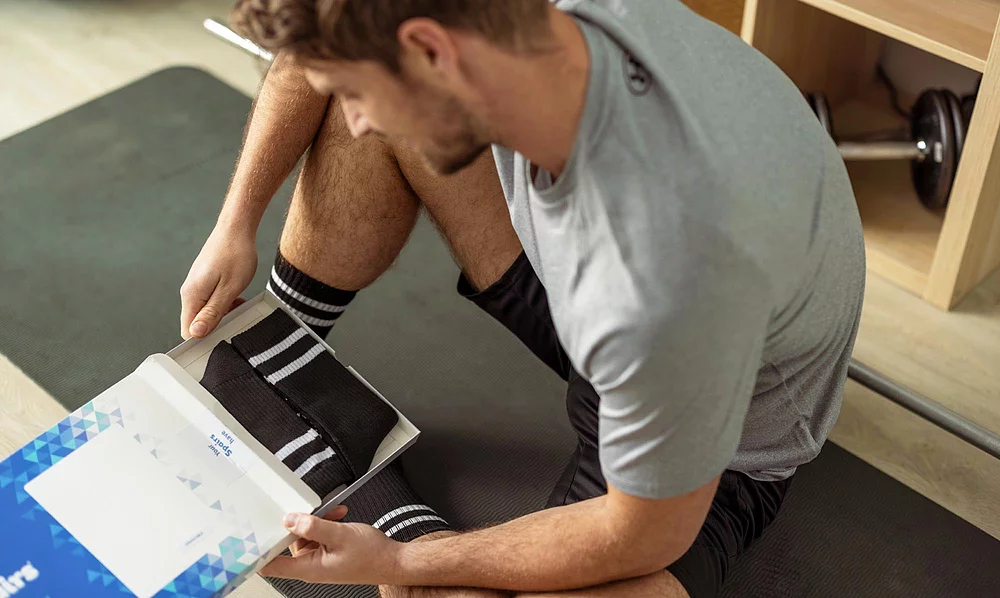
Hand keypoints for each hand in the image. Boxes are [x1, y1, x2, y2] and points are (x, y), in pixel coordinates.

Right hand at [179, 224, 257, 338]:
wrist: (236, 229)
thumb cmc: (235, 254)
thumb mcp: (229, 289)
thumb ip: (212, 312)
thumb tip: (195, 333)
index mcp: (192, 295)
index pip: (188, 331)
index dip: (204, 337)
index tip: (223, 333)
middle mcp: (190, 291)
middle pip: (197, 322)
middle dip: (216, 325)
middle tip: (235, 314)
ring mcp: (197, 286)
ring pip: (206, 312)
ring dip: (223, 313)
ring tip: (238, 301)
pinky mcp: (204, 281)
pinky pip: (211, 301)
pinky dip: (224, 303)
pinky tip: (236, 296)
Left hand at [261, 505, 402, 585]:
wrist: (392, 560)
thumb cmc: (372, 555)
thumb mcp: (340, 535)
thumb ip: (314, 526)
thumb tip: (290, 520)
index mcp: (309, 568)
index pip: (271, 565)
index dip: (258, 552)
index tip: (250, 535)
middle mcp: (311, 565)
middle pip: (288, 543)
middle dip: (297, 523)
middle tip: (308, 511)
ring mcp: (320, 558)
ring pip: (305, 535)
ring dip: (316, 521)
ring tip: (333, 513)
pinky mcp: (328, 551)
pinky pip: (318, 534)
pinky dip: (326, 523)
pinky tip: (337, 515)